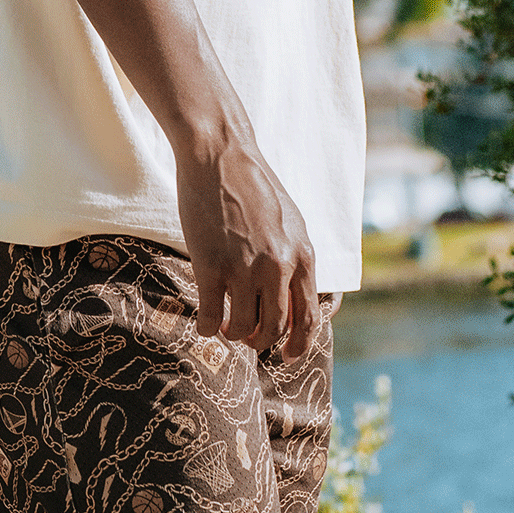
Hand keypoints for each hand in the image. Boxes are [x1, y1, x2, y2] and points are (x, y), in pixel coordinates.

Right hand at [175, 134, 317, 361]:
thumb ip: (294, 258)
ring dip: (234, 335)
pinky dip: (207, 327)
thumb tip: (292, 293)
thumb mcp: (290, 222)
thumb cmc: (253, 186)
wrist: (220, 156)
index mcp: (302, 255)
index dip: (299, 345)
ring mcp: (244, 268)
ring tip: (224, 327)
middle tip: (247, 339)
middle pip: (276, 328)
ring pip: (244, 328)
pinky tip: (204, 323)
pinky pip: (211, 315)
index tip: (287, 356)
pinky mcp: (211, 265)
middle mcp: (278, 266)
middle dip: (261, 342)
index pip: (309, 317)